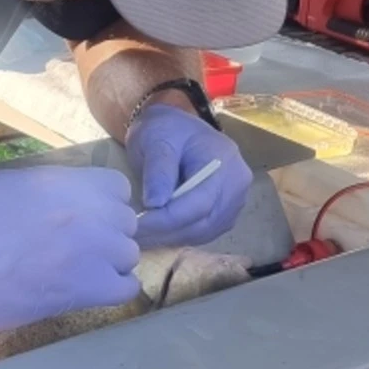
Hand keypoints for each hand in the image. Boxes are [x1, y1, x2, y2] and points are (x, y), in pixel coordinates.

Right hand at [0, 167, 140, 332]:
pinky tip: (89, 291)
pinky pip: (126, 288)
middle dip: (107, 235)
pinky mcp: (90, 287)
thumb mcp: (10, 184)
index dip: (106, 205)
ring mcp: (96, 250)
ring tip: (77, 273)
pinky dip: (112, 290)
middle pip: (126, 223)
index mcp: (70, 182)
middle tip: (77, 249)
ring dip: (108, 264)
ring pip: (128, 255)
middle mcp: (91, 211)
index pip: (119, 188)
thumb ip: (50, 187)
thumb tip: (66, 197)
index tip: (89, 218)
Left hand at [128, 104, 253, 248]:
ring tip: (140, 236)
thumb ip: (158, 170)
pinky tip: (155, 234)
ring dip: (170, 238)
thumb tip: (155, 204)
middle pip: (204, 221)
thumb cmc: (165, 129)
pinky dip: (178, 236)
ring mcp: (234, 201)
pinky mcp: (225, 214)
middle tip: (131, 236)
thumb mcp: (157, 140)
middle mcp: (237, 185)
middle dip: (165, 232)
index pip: (199, 203)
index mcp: (224, 161)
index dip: (167, 219)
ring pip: (203, 232)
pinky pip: (203, 232)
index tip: (136, 225)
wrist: (176, 129)